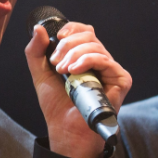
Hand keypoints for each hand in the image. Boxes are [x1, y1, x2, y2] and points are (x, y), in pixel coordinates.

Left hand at [25, 22, 131, 157]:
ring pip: (95, 46)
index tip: (57, 37)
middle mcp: (101, 62)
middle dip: (67, 45)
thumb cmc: (57, 106)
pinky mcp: (121, 79)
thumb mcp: (41, 74)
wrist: (66, 129)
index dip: (72, 29)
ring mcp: (112, 70)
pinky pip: (105, 60)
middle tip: (56, 63)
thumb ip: (36, 52)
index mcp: (86, 58)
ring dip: (74, 55)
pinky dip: (87, 61)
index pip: (85, 32)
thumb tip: (39, 28)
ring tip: (63, 71)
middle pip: (89, 36)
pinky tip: (74, 71)